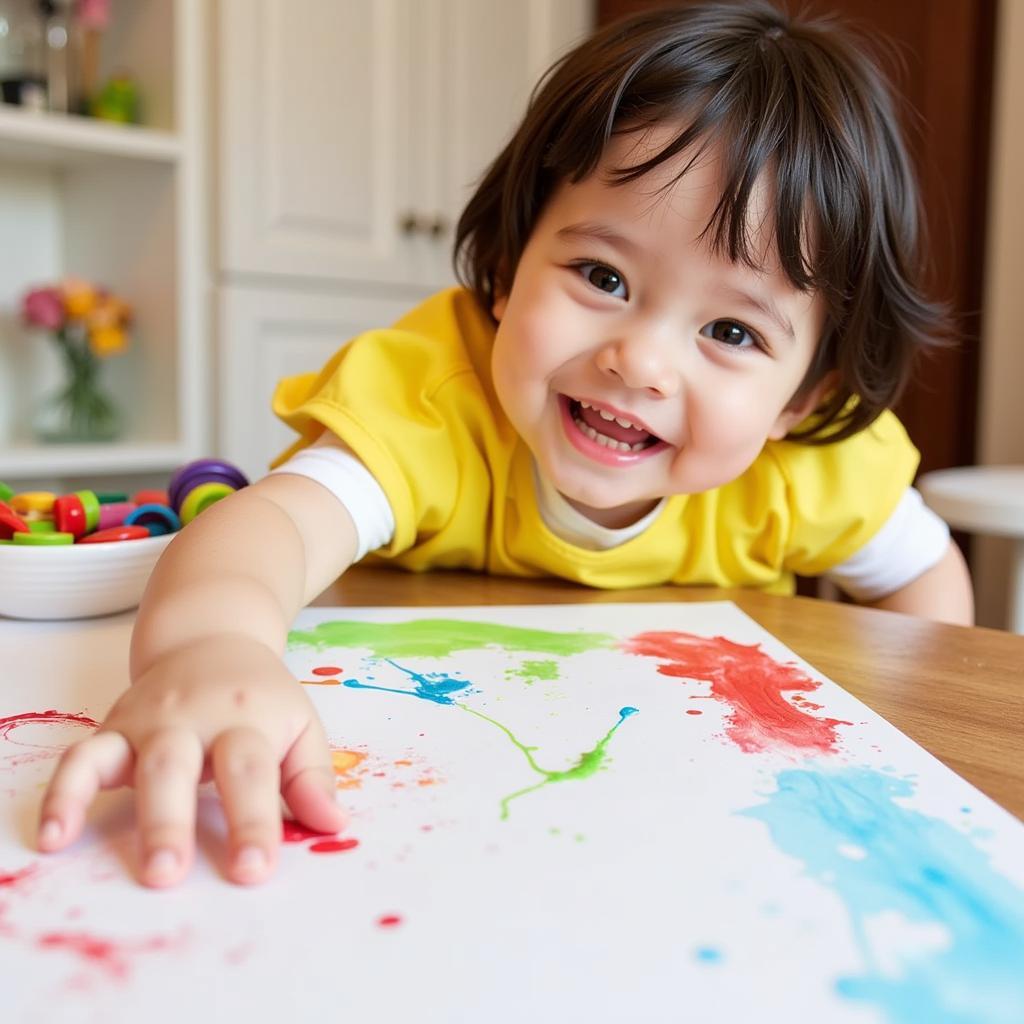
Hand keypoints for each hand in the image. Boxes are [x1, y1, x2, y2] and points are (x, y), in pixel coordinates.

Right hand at [36, 634, 344, 887]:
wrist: (212, 635)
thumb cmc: (261, 695)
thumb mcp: (301, 723)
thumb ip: (313, 776)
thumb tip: (334, 826)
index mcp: (249, 720)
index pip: (252, 773)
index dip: (253, 821)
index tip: (253, 870)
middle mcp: (196, 719)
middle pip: (180, 766)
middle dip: (172, 820)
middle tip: (168, 874)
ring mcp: (151, 723)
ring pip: (130, 761)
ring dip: (113, 808)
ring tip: (94, 855)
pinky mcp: (114, 728)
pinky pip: (81, 757)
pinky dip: (62, 792)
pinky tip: (52, 836)